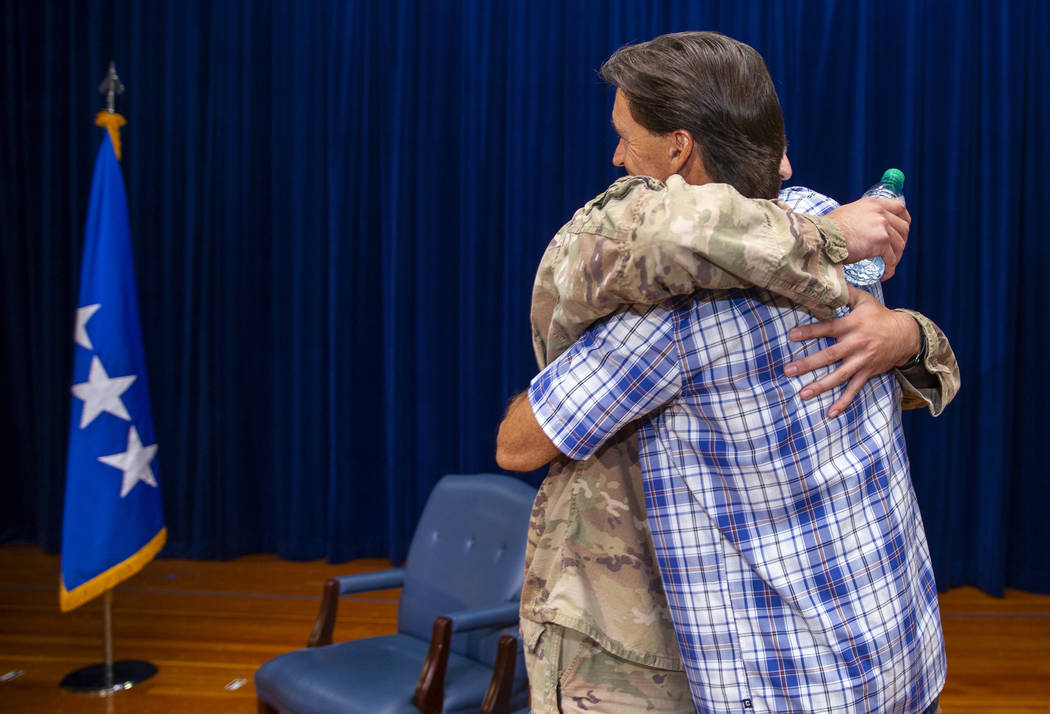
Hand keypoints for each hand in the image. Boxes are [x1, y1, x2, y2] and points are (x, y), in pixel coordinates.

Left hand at [783, 286, 920, 416]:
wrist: (906, 335)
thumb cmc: (879, 315)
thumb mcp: (864, 299)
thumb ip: (844, 292)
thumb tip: (826, 280)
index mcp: (853, 325)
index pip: (828, 328)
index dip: (810, 332)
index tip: (791, 336)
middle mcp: (857, 344)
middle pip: (830, 355)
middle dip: (808, 364)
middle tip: (788, 370)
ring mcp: (863, 361)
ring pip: (840, 376)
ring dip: (821, 386)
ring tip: (802, 394)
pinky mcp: (868, 373)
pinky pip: (854, 389)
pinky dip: (843, 402)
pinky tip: (831, 413)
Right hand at [826, 198, 909, 279]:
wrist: (822, 236)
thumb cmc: (826, 229)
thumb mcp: (846, 214)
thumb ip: (860, 218)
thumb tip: (861, 228)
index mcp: (872, 203)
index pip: (899, 208)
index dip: (905, 220)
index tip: (903, 231)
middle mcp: (880, 212)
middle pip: (903, 227)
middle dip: (902, 242)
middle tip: (895, 253)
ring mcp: (882, 225)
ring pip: (899, 244)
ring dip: (896, 257)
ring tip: (888, 266)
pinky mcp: (880, 241)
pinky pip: (890, 258)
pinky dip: (890, 268)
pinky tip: (884, 275)